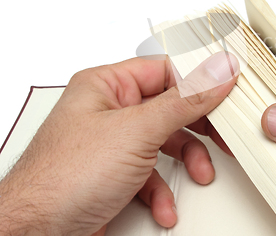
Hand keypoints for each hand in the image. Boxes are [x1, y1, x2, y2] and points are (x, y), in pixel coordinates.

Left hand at [0, 52, 238, 235]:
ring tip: (199, 172)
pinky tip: (163, 205)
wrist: (36, 235)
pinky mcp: (116, 173)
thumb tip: (218, 71)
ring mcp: (114, 144)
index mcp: (107, 84)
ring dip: (186, 161)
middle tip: (223, 133)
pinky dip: (163, 190)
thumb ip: (184, 101)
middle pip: (170, 106)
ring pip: (166, 141)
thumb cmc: (63, 179)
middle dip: (197, 126)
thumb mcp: (138, 130)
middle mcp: (110, 110)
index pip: (165, 69)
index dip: (198, 79)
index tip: (227, 89)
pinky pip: (152, 172)